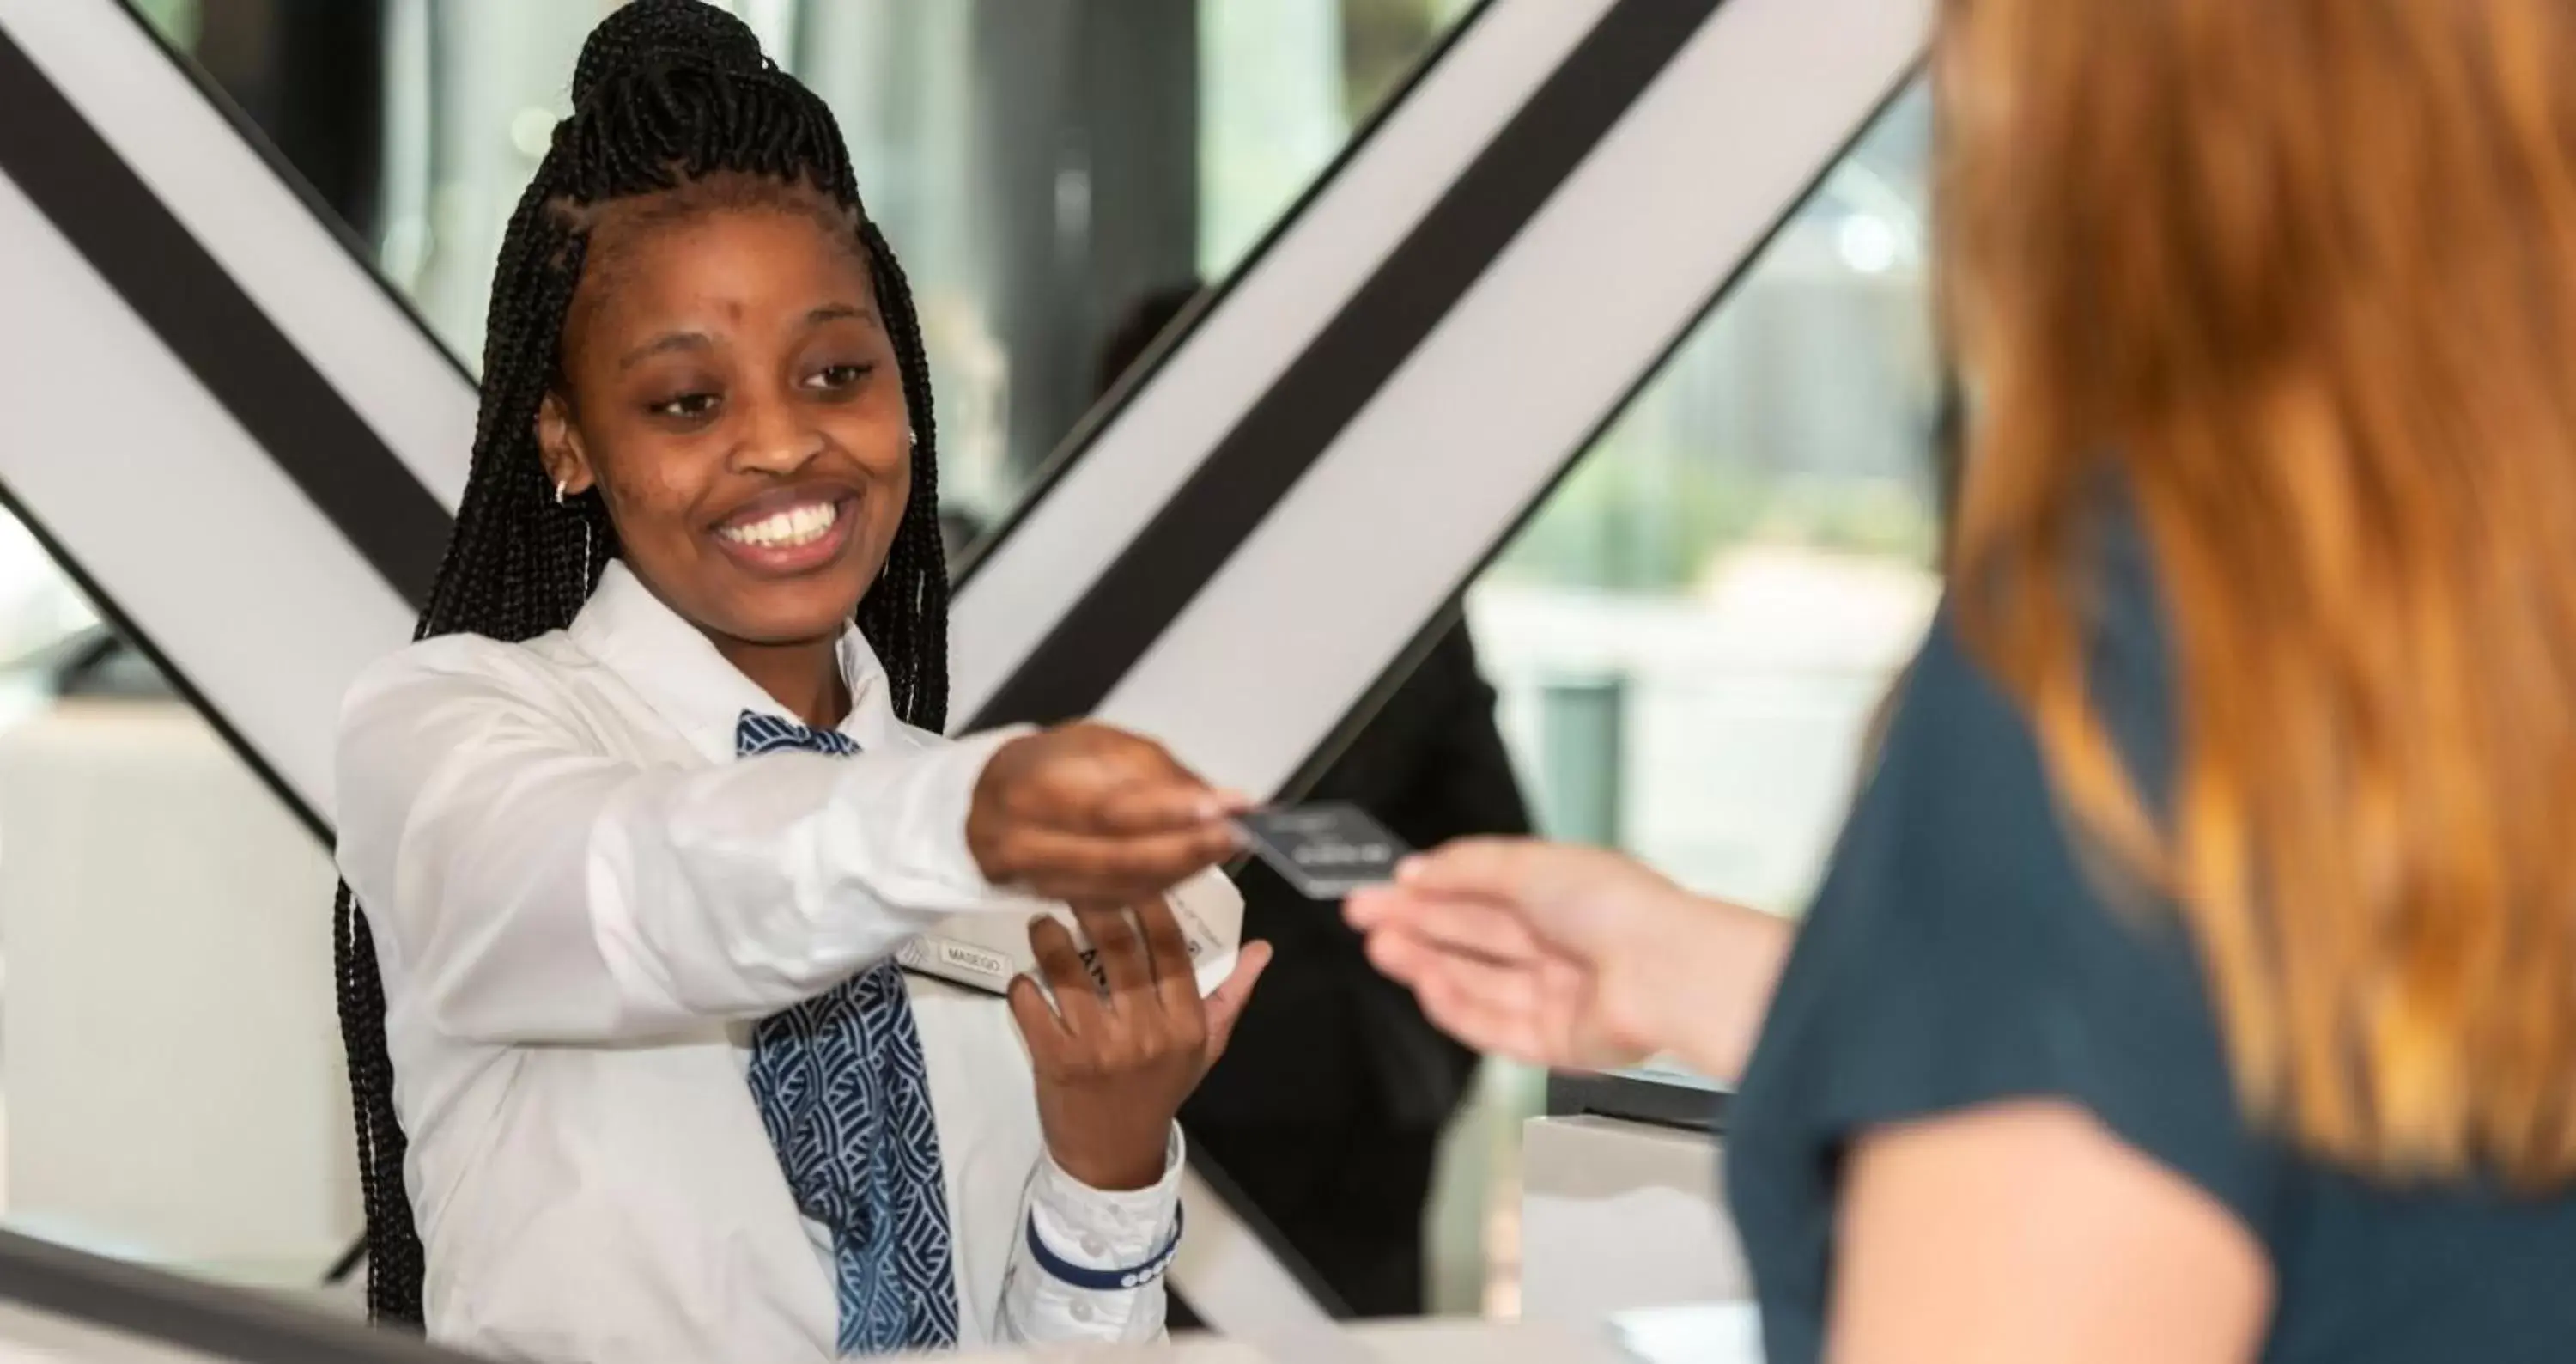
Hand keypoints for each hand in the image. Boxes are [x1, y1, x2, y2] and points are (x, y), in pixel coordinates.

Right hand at [968, 722, 1245, 902]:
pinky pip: (1116, 902)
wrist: (992, 798)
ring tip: (1226, 845)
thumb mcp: (1102, 744)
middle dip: (1187, 849)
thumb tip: (1222, 801)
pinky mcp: (1051, 903)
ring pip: (1122, 887)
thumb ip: (1157, 773)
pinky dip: (1161, 885)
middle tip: (1239, 834)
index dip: (1172, 813)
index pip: (1111, 808)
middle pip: (1119, 858)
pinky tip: (1192, 865)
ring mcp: (1034, 881)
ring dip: (1182, 870)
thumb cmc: (1054, 762)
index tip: (1226, 808)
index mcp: (1032, 787)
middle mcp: (1024, 842)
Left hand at [1007, 898, 1271, 1190]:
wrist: (1113, 1156)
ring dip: (1049, 938)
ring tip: (1041, 920)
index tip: (1130, 872)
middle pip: (1120, 948)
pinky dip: (1023, 986)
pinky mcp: (1056, 1062)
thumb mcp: (1204, 1049)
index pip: (1172, 946)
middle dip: (1094, 904)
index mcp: (1185, 1023)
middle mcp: (1146, 1032)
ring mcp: (1099, 1048)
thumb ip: (1231, 996)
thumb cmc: (1160, 1092)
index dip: (1151, 903)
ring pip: (1069, 972)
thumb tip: (1261, 948)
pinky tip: (1024, 975)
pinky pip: (1032, 1007)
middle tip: (1074, 878)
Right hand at [1345, 839, 1787, 1080]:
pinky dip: (1455, 1006)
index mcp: (1560, 893)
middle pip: (1472, 936)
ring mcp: (1557, 995)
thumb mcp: (1528, 864)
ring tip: (1381, 946)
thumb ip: (1465, 867)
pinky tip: (1423, 985)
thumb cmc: (1616, 907)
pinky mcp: (1556, 1042)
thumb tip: (1414, 870)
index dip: (1429, 890)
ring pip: (1477, 981)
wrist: (1665, 970)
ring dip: (1425, 963)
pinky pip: (1494, 1026)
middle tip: (1363, 918)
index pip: (1481, 892)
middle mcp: (1559, 944)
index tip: (1382, 888)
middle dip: (1416, 925)